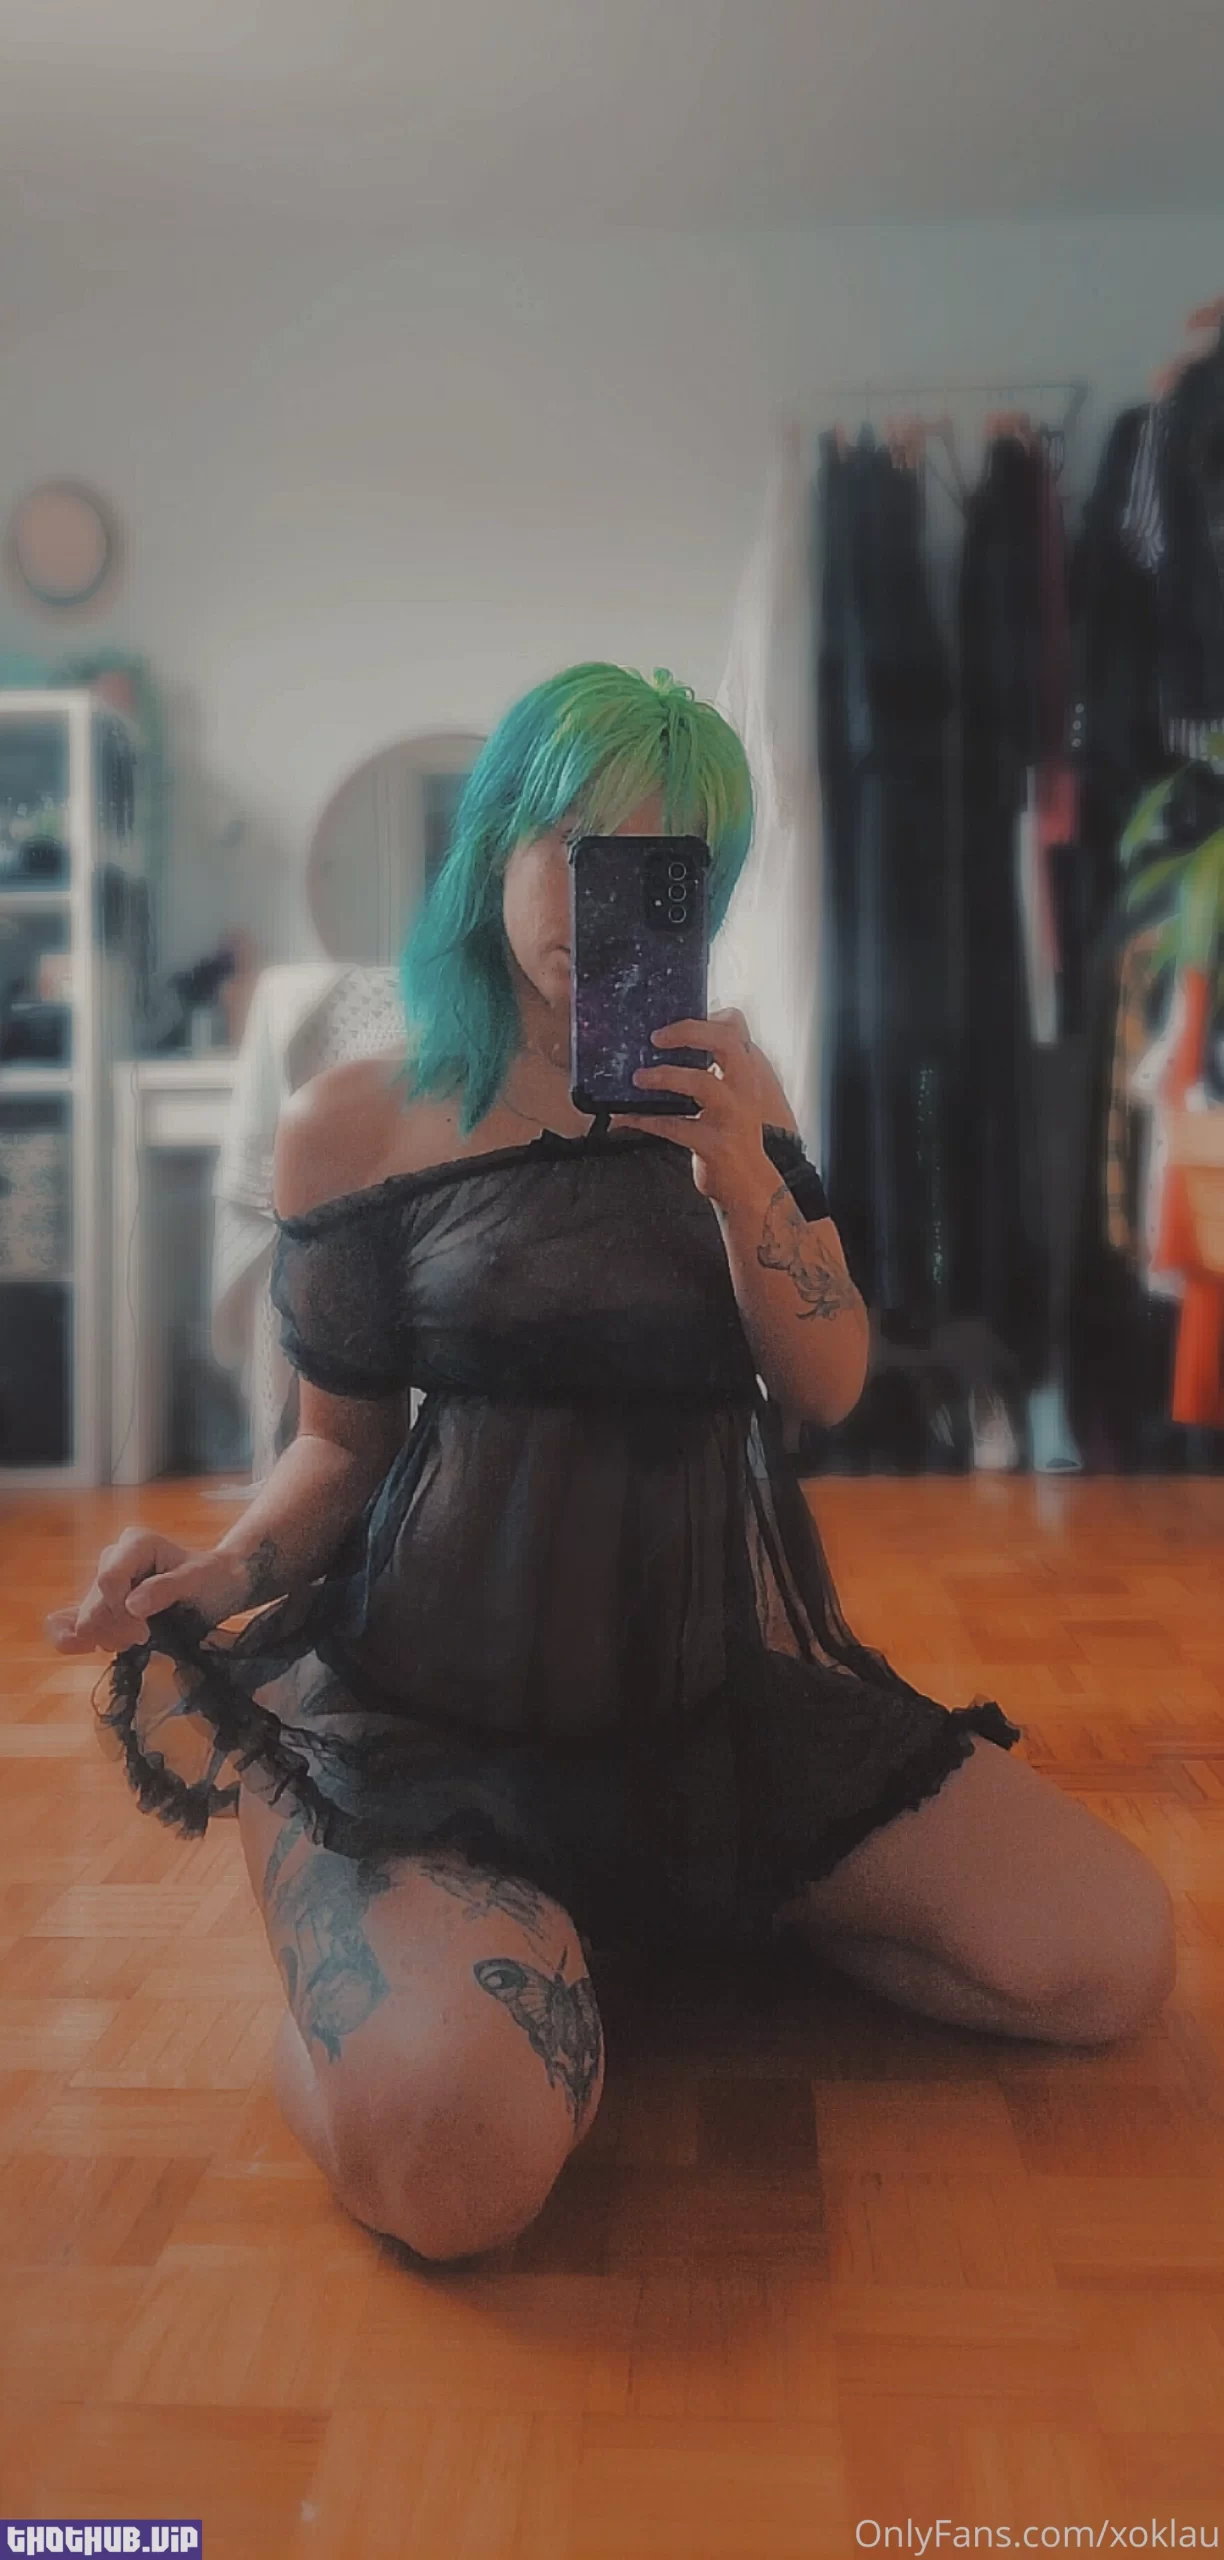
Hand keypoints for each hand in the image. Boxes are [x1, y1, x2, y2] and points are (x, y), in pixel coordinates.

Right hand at [46, 1530, 247, 1656]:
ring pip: (85, 1619)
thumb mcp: (200, 1580)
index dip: (120, 1610)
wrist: (218, 1586)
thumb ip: (167, 1588)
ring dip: (109, 1637)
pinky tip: (82, 1647)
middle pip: (94, 1603)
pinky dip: (72, 1638)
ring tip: (139, 1639)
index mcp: (135, 1544)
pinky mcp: (101, 1606)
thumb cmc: (213, 1577)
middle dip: (117, 1628)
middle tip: (145, 1638)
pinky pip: (69, 1621)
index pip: (108, 1579)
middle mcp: (114, 1559)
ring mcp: (104, 1584)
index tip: (145, 1632)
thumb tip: (132, 1605)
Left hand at [614, 1008, 796, 1211]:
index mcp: (745, 1071)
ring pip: (703, 1083)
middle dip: (688, 1032)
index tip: (674, 1021)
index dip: (707, 1015)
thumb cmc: (732, 1133)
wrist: (748, 1183)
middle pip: (725, 1042)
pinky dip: (647, 1120)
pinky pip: (675, 1126)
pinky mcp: (715, 1144)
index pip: (735, 1027)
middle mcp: (744, 1088)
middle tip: (656, 1038)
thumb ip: (710, 1069)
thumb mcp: (730, 1095)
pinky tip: (628, 1116)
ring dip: (666, 1076)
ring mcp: (732, 1116)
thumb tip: (664, 1045)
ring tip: (639, 1078)